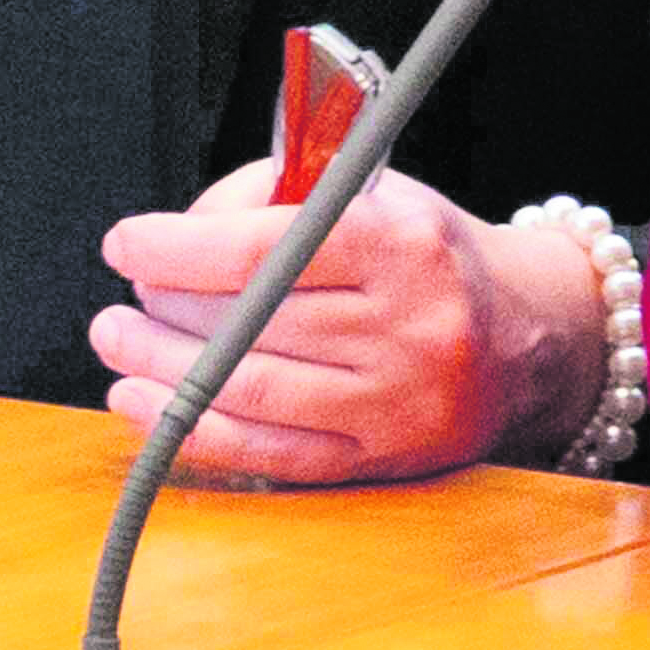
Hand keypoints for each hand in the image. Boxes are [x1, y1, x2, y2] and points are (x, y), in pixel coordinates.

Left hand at [91, 160, 606, 484]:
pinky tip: (143, 401)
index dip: (179, 249)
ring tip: (117, 339)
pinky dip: (194, 430)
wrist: (532, 336)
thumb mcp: (375, 191)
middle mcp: (407, 326)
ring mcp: (395, 401)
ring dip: (163, 366)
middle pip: (252, 322)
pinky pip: (270, 453)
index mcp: (404, 244)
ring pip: (251, 391)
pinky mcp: (380, 458)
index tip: (128, 243)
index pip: (268, 249)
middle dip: (165, 307)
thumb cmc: (431, 255)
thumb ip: (282, 191)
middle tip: (126, 293)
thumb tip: (184, 230)